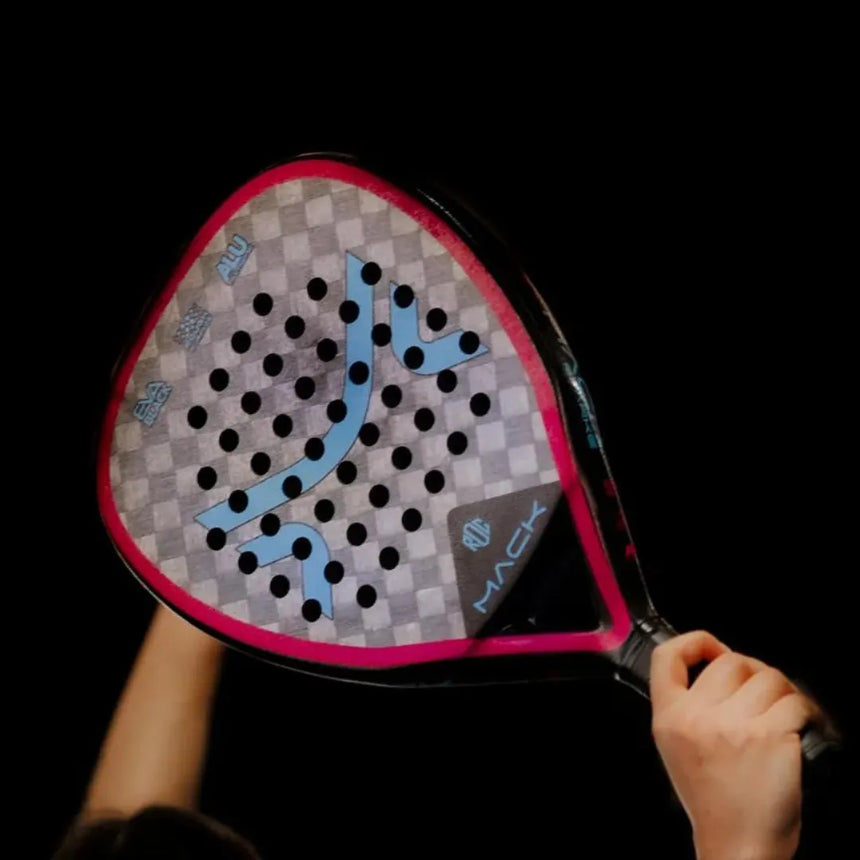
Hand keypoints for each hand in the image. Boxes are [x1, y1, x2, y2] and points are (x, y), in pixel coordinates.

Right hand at [650, 631, 818, 859]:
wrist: (738, 847)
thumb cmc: (714, 801)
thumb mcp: (677, 748)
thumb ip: (687, 706)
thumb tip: (720, 664)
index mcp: (669, 718)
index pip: (666, 657)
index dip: (693, 642)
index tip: (712, 649)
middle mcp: (697, 716)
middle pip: (731, 661)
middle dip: (753, 674)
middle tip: (762, 698)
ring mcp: (735, 724)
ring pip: (769, 677)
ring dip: (782, 692)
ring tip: (783, 716)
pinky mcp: (772, 735)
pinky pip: (796, 701)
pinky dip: (805, 712)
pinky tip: (802, 728)